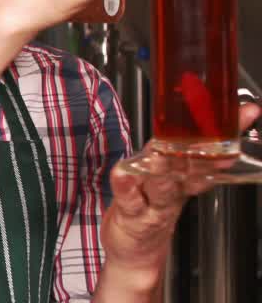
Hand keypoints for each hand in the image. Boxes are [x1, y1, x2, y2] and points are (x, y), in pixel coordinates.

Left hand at [99, 103, 261, 294]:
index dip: (226, 132)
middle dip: (205, 149)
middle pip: (191, 166)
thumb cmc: (150, 210)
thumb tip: (204, 124)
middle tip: (217, 131)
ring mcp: (153, 202)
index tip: (244, 113)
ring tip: (164, 152)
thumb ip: (187, 155)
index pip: (208, 150)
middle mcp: (172, 188)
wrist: (136, 253)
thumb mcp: (172, 181)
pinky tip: (120, 171)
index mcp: (183, 176)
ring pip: (163, 184)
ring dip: (165, 168)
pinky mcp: (131, 213)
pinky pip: (129, 198)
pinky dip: (124, 185)